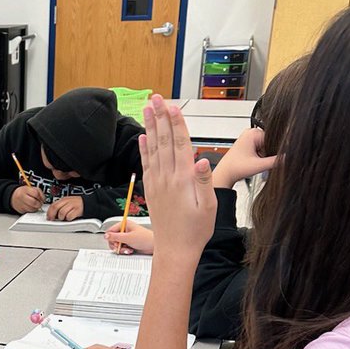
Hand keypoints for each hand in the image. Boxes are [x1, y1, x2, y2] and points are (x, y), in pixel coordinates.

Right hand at [10, 186, 43, 213]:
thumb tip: (43, 200)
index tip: (41, 199)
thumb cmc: (24, 192)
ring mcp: (21, 204)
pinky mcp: (21, 210)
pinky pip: (29, 212)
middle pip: (34, 202)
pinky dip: (32, 210)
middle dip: (39, 204)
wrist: (14, 197)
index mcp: (25, 190)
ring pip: (32, 209)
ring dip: (36, 208)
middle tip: (39, 203)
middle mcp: (22, 197)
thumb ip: (39, 192)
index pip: (36, 194)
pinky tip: (31, 207)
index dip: (40, 197)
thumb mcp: (31, 188)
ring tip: (35, 205)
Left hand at [47, 196, 84, 221]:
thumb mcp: (67, 203)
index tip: (48, 217)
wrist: (88, 203)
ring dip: (61, 217)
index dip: (49, 212)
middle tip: (53, 220)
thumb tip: (51, 214)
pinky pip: (69, 216)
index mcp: (63, 199)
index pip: (53, 205)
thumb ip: (60, 207)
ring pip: (61, 212)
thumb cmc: (77, 205)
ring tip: (64, 218)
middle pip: (55, 208)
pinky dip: (69, 219)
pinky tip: (70, 218)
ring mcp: (72, 205)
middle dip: (52, 215)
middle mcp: (67, 201)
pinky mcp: (77, 210)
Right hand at [105, 223, 154, 255]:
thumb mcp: (128, 238)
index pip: (111, 231)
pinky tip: (129, 250)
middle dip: (116, 245)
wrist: (154, 246)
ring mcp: (126, 237)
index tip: (115, 243)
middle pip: (112, 239)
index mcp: (124, 224)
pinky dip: (124, 251)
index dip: (111, 238)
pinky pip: (121, 248)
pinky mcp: (129, 243)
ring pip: (117, 244)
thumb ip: (115, 237)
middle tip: (121, 247)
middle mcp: (125, 230)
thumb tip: (106, 235)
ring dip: (121, 249)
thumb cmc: (145, 239)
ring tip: (127, 249)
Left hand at [140, 95, 215, 259]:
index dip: (176, 123)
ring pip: (152, 149)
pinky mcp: (151, 190)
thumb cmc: (195, 231)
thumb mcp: (207, 207)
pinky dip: (143, 149)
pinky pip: (146, 164)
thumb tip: (201, 160)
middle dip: (160, 117)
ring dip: (150, 127)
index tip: (173, 106)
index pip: (180, 144)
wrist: (174, 251)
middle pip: (164, 141)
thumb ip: (204, 182)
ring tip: (147, 109)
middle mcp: (167, 178)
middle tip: (155, 98)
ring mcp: (157, 183)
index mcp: (183, 180)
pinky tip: (142, 136)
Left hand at [211, 125, 277, 188]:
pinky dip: (260, 156)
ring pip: (266, 146)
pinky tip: (254, 162)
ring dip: (264, 156)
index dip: (275, 151)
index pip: (274, 139)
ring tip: (255, 162)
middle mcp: (251, 132)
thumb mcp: (259, 165)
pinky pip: (261, 149)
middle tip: (260, 163)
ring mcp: (249, 137)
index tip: (272, 159)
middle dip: (268, 154)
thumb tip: (288, 157)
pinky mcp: (248, 144)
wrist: (224, 174)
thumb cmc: (235, 168)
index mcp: (253, 132)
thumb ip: (275, 161)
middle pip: (270, 142)